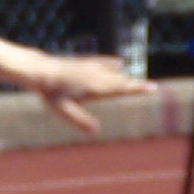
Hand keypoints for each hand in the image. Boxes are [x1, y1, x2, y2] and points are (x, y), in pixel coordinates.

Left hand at [34, 55, 153, 134]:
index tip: (152, 88)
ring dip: (125, 77)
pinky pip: (104, 63)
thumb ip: (80, 120)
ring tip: (137, 83)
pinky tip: (119, 64)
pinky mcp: (85, 62)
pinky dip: (112, 64)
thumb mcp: (63, 110)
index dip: (136, 88)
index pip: (120, 88)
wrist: (41, 70)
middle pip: (121, 80)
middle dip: (136, 84)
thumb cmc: (51, 92)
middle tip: (153, 87)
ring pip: (114, 72)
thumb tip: (95, 131)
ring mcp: (92, 67)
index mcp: (95, 87)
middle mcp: (97, 75)